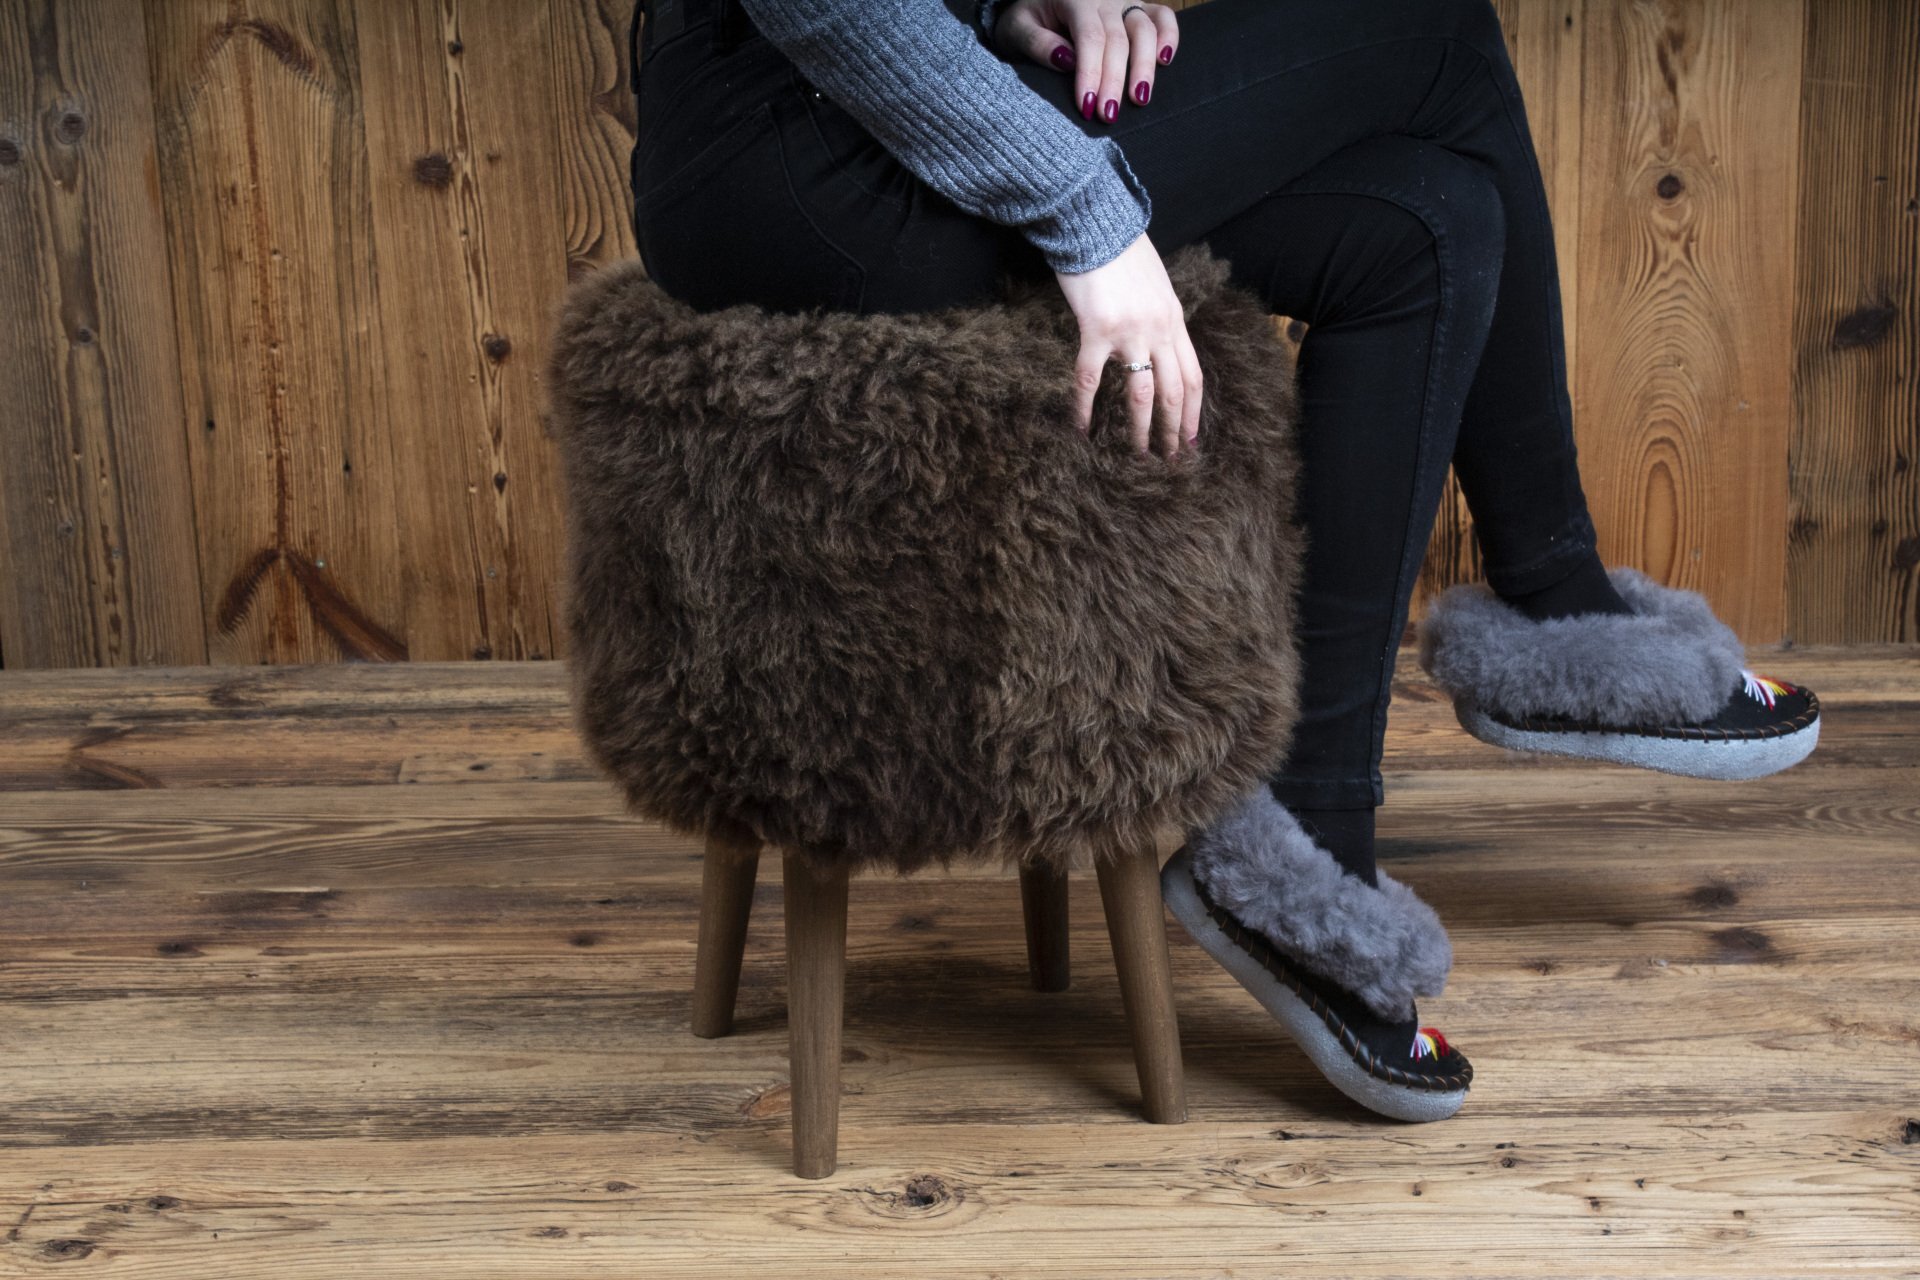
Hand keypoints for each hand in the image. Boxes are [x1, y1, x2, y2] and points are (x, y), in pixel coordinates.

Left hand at [991, 0, 1178, 123]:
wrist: (1039, 1)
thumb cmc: (1027, 17)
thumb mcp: (1017, 27)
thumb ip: (1036, 42)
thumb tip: (1065, 60)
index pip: (1089, 39)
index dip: (1091, 74)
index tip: (1088, 106)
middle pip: (1118, 41)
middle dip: (1114, 82)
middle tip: (1108, 115)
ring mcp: (1125, 2)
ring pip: (1145, 31)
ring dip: (1144, 67)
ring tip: (1139, 99)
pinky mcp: (1138, 8)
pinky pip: (1162, 17)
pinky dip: (1169, 36)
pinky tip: (1164, 61)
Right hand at [1053, 231, 1202, 456]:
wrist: (1095, 222)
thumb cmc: (1120, 248)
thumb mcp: (1154, 282)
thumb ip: (1158, 313)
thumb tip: (1155, 339)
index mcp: (1174, 319)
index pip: (1193, 374)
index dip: (1194, 411)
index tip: (1192, 438)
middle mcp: (1159, 329)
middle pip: (1174, 392)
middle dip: (1174, 430)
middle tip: (1170, 459)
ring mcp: (1129, 332)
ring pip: (1141, 394)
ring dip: (1141, 430)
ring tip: (1138, 456)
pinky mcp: (1097, 330)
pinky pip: (1090, 379)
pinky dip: (1084, 408)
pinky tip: (1082, 429)